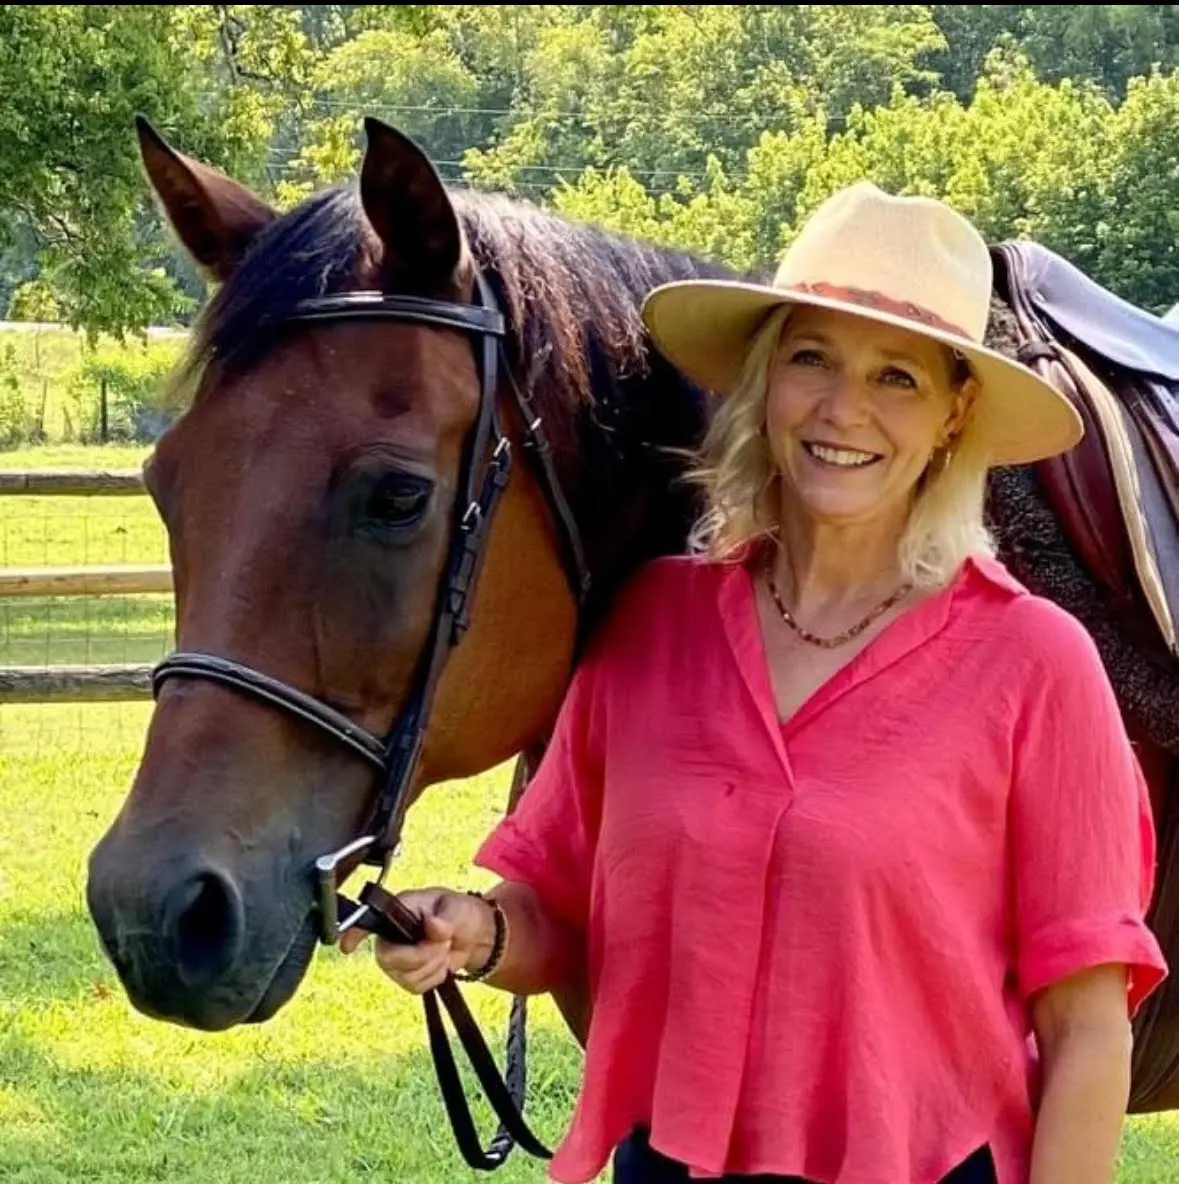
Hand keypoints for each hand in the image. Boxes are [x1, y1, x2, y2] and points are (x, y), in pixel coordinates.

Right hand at [338, 887, 495, 993]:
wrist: (475, 936)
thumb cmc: (459, 913)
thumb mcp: (456, 907)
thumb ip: (445, 918)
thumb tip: (433, 925)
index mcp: (398, 910)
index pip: (368, 921)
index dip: (353, 934)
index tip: (347, 946)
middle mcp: (391, 936)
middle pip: (388, 958)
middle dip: (420, 955)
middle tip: (441, 944)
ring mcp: (396, 959)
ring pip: (405, 975)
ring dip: (432, 965)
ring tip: (443, 949)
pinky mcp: (406, 977)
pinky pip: (415, 987)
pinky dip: (434, 977)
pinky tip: (440, 964)